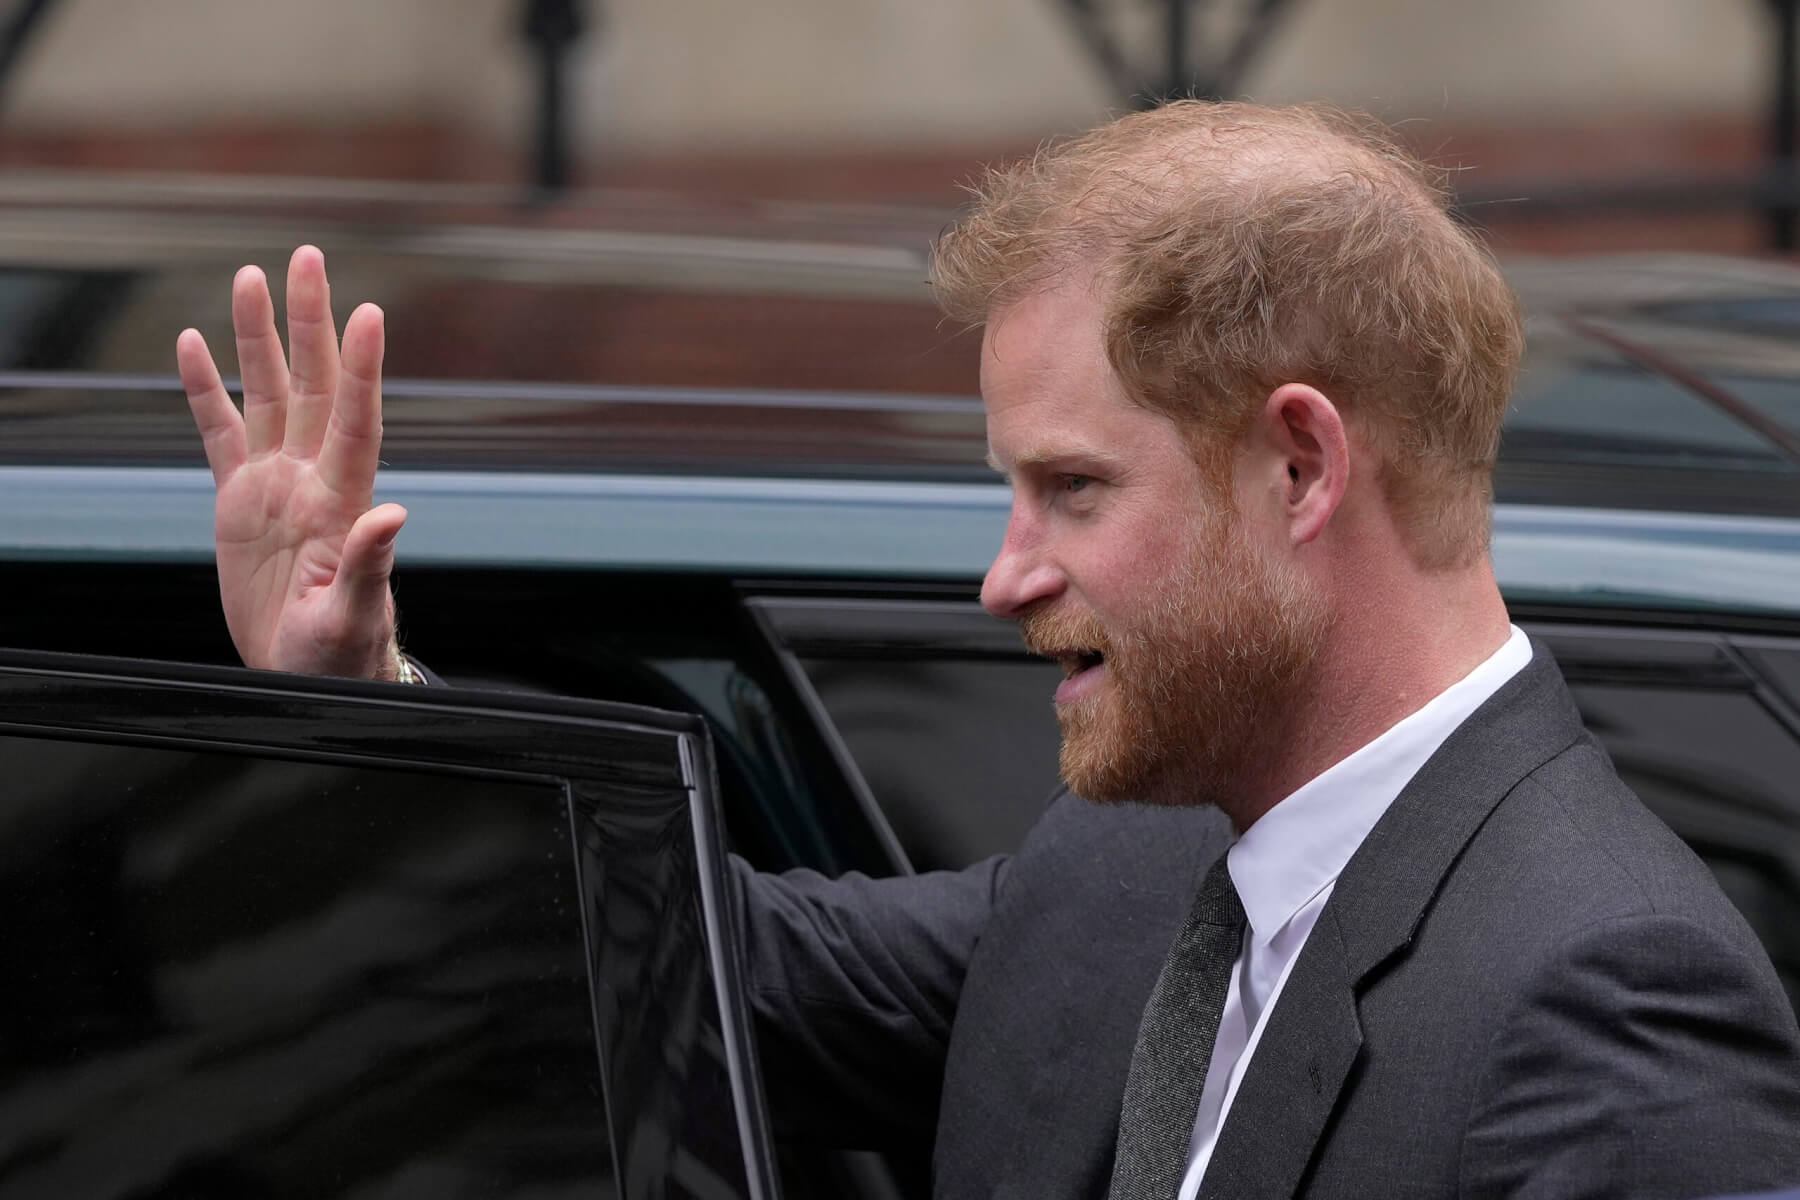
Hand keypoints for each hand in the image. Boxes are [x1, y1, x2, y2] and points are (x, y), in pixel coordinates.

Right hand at [177, 245, 407, 679]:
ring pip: (268, 393)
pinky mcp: (240, 500)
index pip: (357, 419)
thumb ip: (369, 565)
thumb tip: (392, 515)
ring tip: (250, 276)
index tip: (370, 313)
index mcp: (343, 501)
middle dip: (309, 321)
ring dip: (259, 336)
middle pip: (314, 383)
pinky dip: (207, 389)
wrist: (308, 673)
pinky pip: (220, 432)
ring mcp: (276, 483)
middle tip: (306, 257)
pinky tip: (195, 343)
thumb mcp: (353, 616)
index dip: (362, 368)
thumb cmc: (342, 653)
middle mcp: (313, 477)